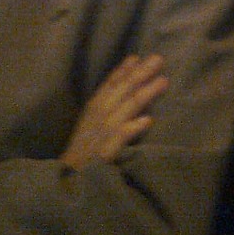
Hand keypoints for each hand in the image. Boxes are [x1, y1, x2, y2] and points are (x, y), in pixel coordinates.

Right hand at [60, 54, 167, 170]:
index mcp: (94, 107)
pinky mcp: (105, 152)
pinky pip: (120, 137)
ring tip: (163, 81)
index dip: (123, 70)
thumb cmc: (84, 148)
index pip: (110, 84)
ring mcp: (102, 133)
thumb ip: (107, 105)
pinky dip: (133, 127)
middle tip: (158, 59)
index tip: (137, 57)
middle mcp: (99, 115)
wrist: (70, 177)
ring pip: (126, 108)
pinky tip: (148, 120)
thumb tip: (129, 88)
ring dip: (145, 94)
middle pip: (122, 90)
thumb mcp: (91, 122)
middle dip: (140, 73)